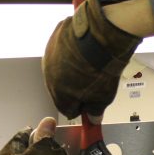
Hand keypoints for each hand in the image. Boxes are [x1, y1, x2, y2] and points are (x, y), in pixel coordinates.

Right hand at [42, 0, 141, 120]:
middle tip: (93, 81)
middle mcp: (49, 76)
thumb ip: (96, 110)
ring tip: (90, 62)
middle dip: (75, 87)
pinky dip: (70, 50)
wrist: (101, 37)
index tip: (90, 102)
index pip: (68, 110)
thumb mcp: (104, 96)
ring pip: (60, 68)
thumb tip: (94, 117)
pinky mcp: (54, 39)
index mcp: (59, 95)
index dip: (81, 107)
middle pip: (61, 88)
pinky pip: (61, 49)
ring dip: (71, 68)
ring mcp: (49, 56)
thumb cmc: (100, 66)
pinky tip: (84, 48)